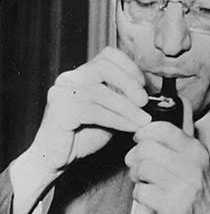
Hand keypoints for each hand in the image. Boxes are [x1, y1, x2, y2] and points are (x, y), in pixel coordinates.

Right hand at [26, 46, 150, 178]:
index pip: (107, 54)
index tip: (144, 85)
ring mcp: (62, 92)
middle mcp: (69, 78)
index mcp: (81, 74)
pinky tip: (131, 128)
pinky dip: (118, 119)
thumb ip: (122, 99)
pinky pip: (95, 111)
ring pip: (101, 92)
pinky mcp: (60, 110)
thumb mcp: (109, 112)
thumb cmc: (83, 136)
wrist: (55, 159)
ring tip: (143, 120)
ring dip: (127, 107)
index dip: (129, 67)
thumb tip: (148, 93)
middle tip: (144, 101)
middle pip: (104, 67)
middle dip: (129, 83)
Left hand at [125, 103, 209, 213]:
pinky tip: (148, 196)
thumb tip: (184, 101)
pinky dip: (139, 194)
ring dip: (136, 175)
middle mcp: (191, 166)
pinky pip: (140, 191)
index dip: (144, 132)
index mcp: (195, 150)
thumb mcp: (198, 158)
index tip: (140, 140)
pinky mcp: (171, 206)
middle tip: (137, 165)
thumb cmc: (197, 190)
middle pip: (146, 148)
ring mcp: (182, 186)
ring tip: (142, 180)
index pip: (162, 129)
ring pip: (141, 168)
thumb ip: (186, 131)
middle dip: (135, 156)